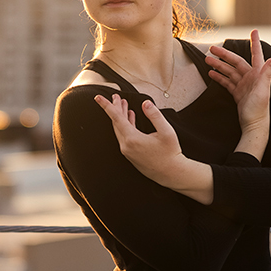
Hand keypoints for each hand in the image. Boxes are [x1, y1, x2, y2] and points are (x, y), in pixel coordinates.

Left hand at [93, 93, 212, 202]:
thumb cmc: (170, 154)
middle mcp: (126, 146)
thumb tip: (146, 104)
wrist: (171, 173)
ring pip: (120, 129)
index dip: (107, 105)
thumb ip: (155, 115)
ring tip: (123, 105)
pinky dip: (125, 125)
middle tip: (116, 97)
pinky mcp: (131, 154)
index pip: (116, 118)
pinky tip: (130, 118)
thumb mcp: (166, 132)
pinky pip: (124, 136)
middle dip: (116, 108)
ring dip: (121, 116)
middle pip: (116, 123)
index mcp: (132, 139)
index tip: (98, 98)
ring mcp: (127, 151)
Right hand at [207, 30, 270, 154]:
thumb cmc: (260, 110)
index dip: (255, 43)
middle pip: (236, 62)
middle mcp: (252, 78)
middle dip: (224, 55)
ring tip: (206, 60)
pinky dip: (220, 77)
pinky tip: (211, 74)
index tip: (254, 31)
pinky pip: (228, 82)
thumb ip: (266, 74)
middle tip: (212, 48)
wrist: (254, 126)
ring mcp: (244, 85)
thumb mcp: (263, 91)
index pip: (256, 55)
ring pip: (230, 71)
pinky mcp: (238, 93)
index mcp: (258, 74)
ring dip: (219, 66)